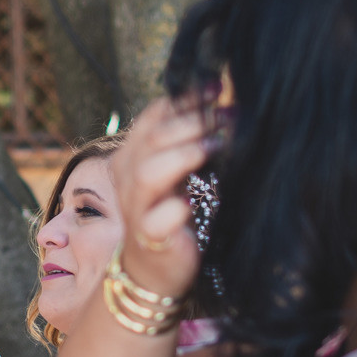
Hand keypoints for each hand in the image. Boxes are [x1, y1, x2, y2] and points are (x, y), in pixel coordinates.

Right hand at [109, 97, 216, 298]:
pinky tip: (191, 204)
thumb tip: (225, 106)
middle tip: (227, 116)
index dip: (184, 100)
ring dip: (184, 155)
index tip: (217, 87)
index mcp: (133, 156)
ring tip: (215, 146)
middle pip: (152, 139)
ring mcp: (136, 209)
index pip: (154, 117)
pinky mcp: (151, 239)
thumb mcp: (179, 172)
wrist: (155, 269)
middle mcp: (129, 179)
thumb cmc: (172, 213)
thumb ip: (188, 143)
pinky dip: (174, 210)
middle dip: (192, 122)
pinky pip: (156, 221)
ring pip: (147, 173)